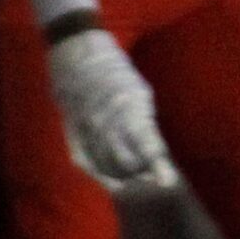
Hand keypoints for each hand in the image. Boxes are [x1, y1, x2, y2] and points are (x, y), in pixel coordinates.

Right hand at [45, 26, 180, 197]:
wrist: (76, 55)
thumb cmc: (115, 73)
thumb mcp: (138, 92)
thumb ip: (144, 123)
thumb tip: (155, 152)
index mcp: (127, 107)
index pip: (144, 144)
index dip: (156, 165)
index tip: (167, 182)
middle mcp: (105, 120)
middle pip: (124, 161)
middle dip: (140, 174)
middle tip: (152, 178)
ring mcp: (85, 128)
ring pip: (104, 165)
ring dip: (122, 177)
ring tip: (137, 179)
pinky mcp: (71, 132)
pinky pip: (85, 160)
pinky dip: (99, 173)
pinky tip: (112, 180)